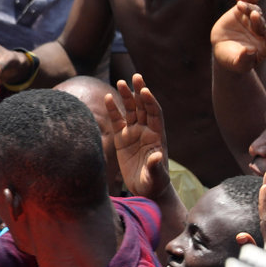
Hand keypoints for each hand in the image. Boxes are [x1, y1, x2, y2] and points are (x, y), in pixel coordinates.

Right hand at [106, 74, 170, 199]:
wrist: (145, 189)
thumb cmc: (154, 183)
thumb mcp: (156, 176)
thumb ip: (156, 166)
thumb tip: (157, 156)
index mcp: (157, 136)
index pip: (154, 114)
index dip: (150, 102)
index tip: (145, 91)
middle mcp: (146, 131)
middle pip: (143, 107)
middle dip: (139, 92)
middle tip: (135, 77)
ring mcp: (133, 133)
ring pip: (130, 110)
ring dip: (126, 96)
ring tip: (120, 82)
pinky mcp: (121, 139)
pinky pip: (117, 121)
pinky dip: (112, 110)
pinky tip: (107, 98)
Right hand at [210, 0, 265, 72]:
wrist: (221, 48)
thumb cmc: (232, 59)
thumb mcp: (237, 64)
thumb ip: (243, 60)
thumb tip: (249, 51)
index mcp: (265, 45)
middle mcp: (262, 31)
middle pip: (264, 24)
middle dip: (259, 20)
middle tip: (254, 15)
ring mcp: (253, 20)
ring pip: (256, 11)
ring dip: (250, 8)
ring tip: (240, 6)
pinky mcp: (243, 11)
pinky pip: (250, 1)